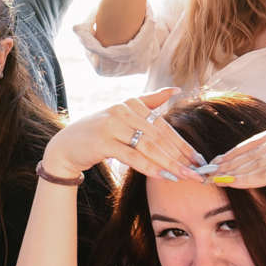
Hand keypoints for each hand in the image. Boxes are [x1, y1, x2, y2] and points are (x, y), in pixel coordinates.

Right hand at [42, 89, 203, 186]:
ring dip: (170, 164)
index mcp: (131, 103)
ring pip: (149, 147)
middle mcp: (122, 110)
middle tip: (199, 172)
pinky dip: (150, 167)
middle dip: (181, 156)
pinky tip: (164, 176)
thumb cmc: (98, 133)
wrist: (66, 146)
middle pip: (159, 136)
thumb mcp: (122, 116)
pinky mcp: (103, 141)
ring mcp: (112, 125)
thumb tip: (176, 89)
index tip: (199, 159)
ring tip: (186, 176)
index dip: (183, 144)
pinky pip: (133, 157)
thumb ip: (149, 102)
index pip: (163, 126)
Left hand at [203, 106, 265, 226]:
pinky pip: (265, 175)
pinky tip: (228, 184)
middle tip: (212, 168)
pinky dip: (244, 180)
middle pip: (259, 148)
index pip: (265, 138)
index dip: (241, 149)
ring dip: (233, 170)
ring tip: (215, 177)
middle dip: (233, 159)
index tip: (222, 159)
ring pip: (259, 161)